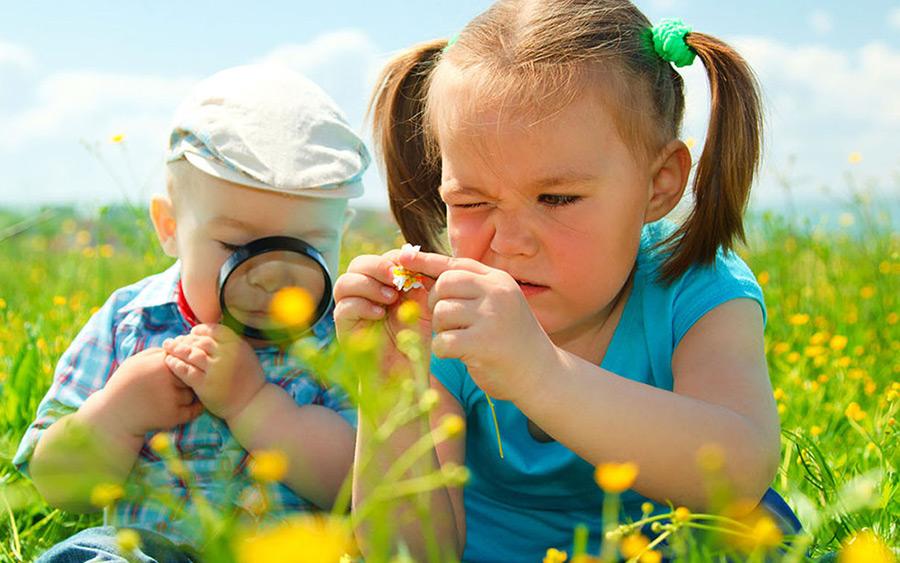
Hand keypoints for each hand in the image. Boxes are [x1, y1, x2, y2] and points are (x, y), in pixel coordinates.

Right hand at [99, 347, 202, 437]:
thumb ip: (159, 353)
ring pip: (193, 392)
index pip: (187, 357)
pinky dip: (193, 408)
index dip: (183, 364)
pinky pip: (194, 410)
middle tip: (176, 383)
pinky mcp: (173, 416)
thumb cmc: (125, 385)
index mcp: (160, 363)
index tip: (176, 369)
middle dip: (187, 379)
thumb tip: (181, 347)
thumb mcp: (137, 361)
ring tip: (171, 397)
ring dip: (187, 394)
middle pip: (192, 375)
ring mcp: (172, 399)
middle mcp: (168, 380)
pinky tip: (184, 405)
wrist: (113, 416)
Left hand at [163, 324, 265, 420]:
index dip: (200, 330)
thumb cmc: (248, 380)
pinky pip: (186, 371)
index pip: (214, 331)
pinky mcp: (205, 385)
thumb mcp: (246, 355)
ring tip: (168, 348)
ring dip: (177, 349)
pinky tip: (170, 362)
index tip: (192, 333)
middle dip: (185, 339)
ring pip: (191, 354)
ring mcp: (216, 370)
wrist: (252, 404)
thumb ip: (231, 344)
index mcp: (238, 346)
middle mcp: (227, 355)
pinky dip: (176, 365)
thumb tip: (209, 334)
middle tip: (174, 341)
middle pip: (200, 341)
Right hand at [333, 248, 432, 346]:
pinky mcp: (344, 326)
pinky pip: (343, 307)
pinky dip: (362, 306)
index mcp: (382, 283)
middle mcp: (363, 293)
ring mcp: (351, 308)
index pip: (380, 258)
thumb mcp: (423, 304)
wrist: (405, 369)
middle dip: (378, 267)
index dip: (393, 259)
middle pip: (358, 264)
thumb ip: (419, 280)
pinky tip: (379, 315)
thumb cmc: (415, 337)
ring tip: (390, 299)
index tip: (411, 267)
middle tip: (396, 279)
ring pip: (345, 282)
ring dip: (368, 285)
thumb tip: (412, 256)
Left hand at [396, 250, 558, 401]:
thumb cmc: (512, 340)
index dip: (426, 261)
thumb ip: (470, 289)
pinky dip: (444, 350)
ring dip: (442, 330)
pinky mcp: (483, 343)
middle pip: (444, 285)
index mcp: (498, 280)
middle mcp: (496, 292)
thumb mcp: (498, 305)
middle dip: (436, 303)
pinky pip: (443, 341)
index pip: (455, 264)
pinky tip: (459, 355)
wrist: (542, 375)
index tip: (402, 256)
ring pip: (441, 313)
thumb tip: (424, 272)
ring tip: (460, 340)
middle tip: (447, 322)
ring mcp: (491, 316)